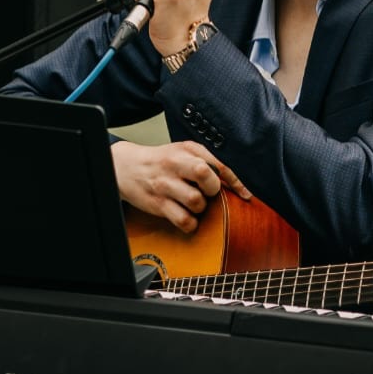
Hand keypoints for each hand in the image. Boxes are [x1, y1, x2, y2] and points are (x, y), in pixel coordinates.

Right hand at [110, 140, 251, 233]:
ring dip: (201, 207)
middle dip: (213, 189)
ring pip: (196, 201)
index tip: (245, 194)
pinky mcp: (158, 204)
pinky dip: (190, 223)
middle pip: (206, 176)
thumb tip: (233, 180)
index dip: (235, 181)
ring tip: (193, 203)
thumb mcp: (183, 151)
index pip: (217, 164)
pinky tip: (187, 216)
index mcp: (186, 150)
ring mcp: (166, 185)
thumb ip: (207, 161)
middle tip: (207, 192)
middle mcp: (175, 165)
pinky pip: (184, 220)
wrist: (126, 167)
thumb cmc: (161, 160)